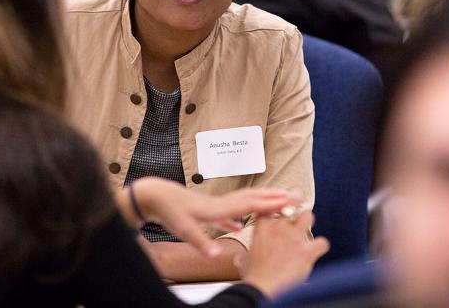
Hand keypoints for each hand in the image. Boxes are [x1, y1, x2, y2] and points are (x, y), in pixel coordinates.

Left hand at [128, 177, 291, 257]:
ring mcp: (215, 206)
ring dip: (260, 201)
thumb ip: (201, 242)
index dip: (268, 204)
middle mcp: (220, 204)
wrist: (155, 196)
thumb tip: (215, 255)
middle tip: (293, 194)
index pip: (249, 205)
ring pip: (243, 202)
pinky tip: (240, 225)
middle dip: (272, 196)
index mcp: (217, 209)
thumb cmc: (169, 212)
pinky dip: (239, 215)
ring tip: (276, 201)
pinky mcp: (208, 210)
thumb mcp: (183, 229)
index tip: (287, 201)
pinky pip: (230, 211)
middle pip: (251, 198)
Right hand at [239, 212, 329, 298]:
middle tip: (296, 219)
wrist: (262, 287)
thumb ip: (244, 254)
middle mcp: (279, 227)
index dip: (277, 203)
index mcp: (262, 226)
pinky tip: (316, 251)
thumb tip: (239, 258)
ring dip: (308, 223)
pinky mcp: (307, 251)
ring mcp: (294, 237)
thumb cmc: (253, 274)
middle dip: (295, 211)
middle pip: (292, 206)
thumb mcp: (245, 259)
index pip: (271, 203)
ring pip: (308, 217)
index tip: (280, 207)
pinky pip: (322, 242)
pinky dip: (320, 246)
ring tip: (306, 231)